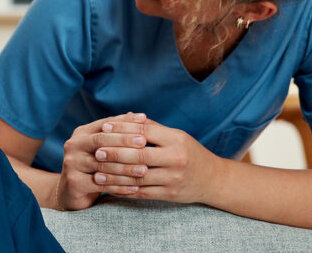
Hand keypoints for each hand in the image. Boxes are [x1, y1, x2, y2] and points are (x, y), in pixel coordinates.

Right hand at [56, 112, 148, 209]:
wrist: (71, 192)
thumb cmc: (93, 166)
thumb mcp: (102, 148)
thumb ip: (117, 134)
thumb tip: (140, 116)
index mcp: (81, 133)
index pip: (104, 124)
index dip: (124, 122)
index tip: (144, 121)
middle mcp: (73, 145)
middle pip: (101, 140)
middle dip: (124, 141)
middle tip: (144, 143)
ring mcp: (71, 164)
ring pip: (102, 165)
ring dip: (126, 168)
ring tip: (145, 169)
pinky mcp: (74, 183)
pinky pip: (101, 185)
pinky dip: (120, 187)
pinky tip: (135, 188)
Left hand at [93, 117, 224, 203]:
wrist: (214, 179)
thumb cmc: (190, 153)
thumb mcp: (177, 136)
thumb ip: (153, 128)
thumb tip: (125, 117)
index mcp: (176, 139)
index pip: (144, 131)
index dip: (122, 129)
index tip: (104, 128)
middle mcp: (176, 158)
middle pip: (140, 155)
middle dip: (115, 153)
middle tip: (97, 152)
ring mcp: (174, 178)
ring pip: (139, 176)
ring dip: (115, 176)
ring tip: (97, 174)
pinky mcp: (171, 194)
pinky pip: (143, 193)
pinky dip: (124, 191)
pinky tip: (111, 188)